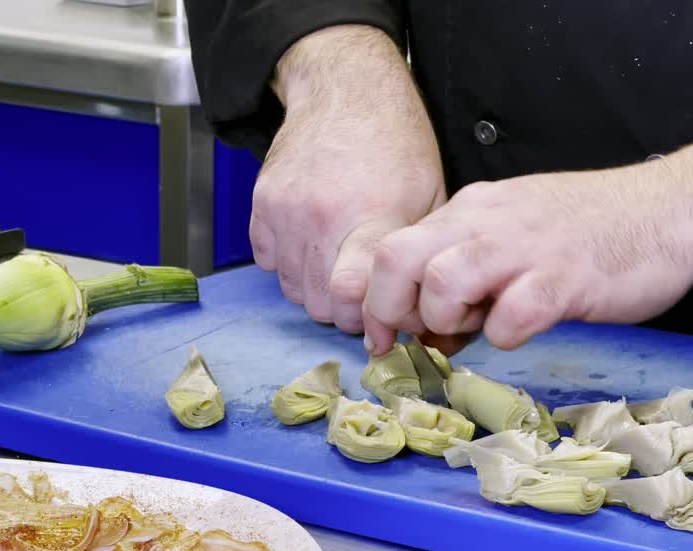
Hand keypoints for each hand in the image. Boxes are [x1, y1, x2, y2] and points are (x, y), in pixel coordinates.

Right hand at [251, 26, 444, 333]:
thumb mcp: (429, 195)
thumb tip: (417, 308)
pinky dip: (290, 263)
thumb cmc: (396, 142)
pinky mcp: (263, 203)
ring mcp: (287, 211)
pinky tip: (314, 242)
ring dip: (316, 288)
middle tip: (363, 291)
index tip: (380, 315)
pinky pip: (269, 263)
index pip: (352, 294)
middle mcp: (324, 216)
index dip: (368, 318)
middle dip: (345, 310)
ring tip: (339, 262)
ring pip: (293, 290)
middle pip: (321, 304)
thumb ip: (417, 253)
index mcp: (373, 216)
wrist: (347, 90)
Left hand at [361, 135, 692, 351]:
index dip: (375, 299)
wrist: (670, 210)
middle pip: (398, 259)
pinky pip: (513, 313)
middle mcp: (487, 222)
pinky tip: (522, 332)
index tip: (386, 335)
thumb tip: (429, 326)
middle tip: (416, 341)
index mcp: (471, 211)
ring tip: (471, 331)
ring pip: (443, 280)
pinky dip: (506, 334)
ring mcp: (526, 249)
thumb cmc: (590, 231)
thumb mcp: (514, 235)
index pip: (392, 248)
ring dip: (444, 318)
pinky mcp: (566, 279)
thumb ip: (468, 270)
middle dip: (391, 311)